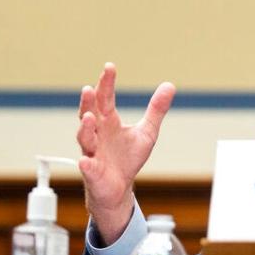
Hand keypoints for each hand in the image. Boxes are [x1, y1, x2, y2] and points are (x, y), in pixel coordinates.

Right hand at [76, 63, 174, 244]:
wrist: (119, 187)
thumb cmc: (128, 157)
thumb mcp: (147, 131)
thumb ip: (156, 110)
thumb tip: (169, 85)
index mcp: (108, 122)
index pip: (105, 98)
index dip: (106, 83)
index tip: (109, 67)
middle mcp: (97, 134)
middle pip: (89, 114)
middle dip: (88, 102)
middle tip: (90, 88)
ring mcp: (92, 152)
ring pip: (85, 138)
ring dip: (85, 128)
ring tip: (89, 118)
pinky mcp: (93, 172)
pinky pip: (88, 167)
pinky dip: (87, 164)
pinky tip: (86, 160)